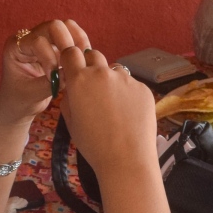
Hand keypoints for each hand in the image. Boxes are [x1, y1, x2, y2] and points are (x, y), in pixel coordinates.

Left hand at [0, 19, 89, 122]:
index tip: (52, 79)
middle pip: (54, 26)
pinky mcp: (56, 45)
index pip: (38, 42)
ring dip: (77, 42)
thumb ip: (50, 84)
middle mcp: (29, 37)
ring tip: (80, 61)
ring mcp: (44, 38)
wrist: (19, 104)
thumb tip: (70, 73)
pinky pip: (73, 36)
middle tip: (74, 63)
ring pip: (67, 27)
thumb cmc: (20, 100)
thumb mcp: (32, 95)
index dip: (50, 59)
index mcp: (16, 47)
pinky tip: (82, 62)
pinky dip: (81, 46)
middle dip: (67, 44)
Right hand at [57, 48, 158, 175]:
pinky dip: (128, 94)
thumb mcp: (71, 122)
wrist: (127, 159)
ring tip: (114, 107)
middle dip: (91, 66)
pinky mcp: (143, 87)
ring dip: (111, 81)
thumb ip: (69, 98)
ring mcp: (125, 79)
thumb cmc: (94, 145)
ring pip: (114, 71)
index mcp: (80, 80)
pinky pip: (131, 84)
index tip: (73, 69)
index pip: (71, 52)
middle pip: (94, 55)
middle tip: (94, 88)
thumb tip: (73, 87)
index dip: (70, 59)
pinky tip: (129, 114)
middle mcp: (102, 73)